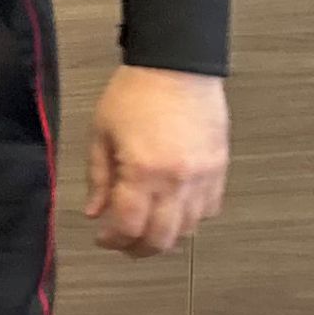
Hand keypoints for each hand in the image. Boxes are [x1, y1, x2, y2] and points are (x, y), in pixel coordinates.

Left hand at [83, 64, 227, 257]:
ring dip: (166, 237)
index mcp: (143, 172)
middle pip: (162, 239)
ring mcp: (203, 178)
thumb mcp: (102, 132)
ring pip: (189, 230)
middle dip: (139, 249)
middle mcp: (177, 182)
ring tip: (147, 229)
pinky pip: (209, 210)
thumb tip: (94, 212)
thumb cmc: (135, 92)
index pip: (129, 227)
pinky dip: (191, 219)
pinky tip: (174, 210)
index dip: (113, 241)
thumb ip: (98, 177)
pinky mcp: (219, 169)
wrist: (176, 65)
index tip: (102, 238)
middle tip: (123, 244)